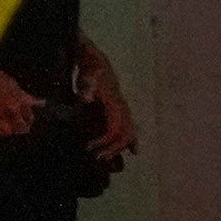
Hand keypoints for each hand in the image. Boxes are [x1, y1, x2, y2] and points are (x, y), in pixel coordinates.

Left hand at [83, 41, 141, 170]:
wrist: (98, 63)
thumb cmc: (91, 71)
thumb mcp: (86, 78)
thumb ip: (87, 88)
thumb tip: (85, 98)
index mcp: (116, 106)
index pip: (115, 131)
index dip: (104, 142)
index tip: (89, 147)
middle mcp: (123, 110)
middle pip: (125, 136)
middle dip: (112, 149)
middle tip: (97, 158)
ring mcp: (123, 110)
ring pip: (129, 134)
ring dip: (119, 147)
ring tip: (104, 157)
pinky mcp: (120, 110)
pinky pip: (129, 128)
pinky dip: (132, 140)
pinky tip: (135, 151)